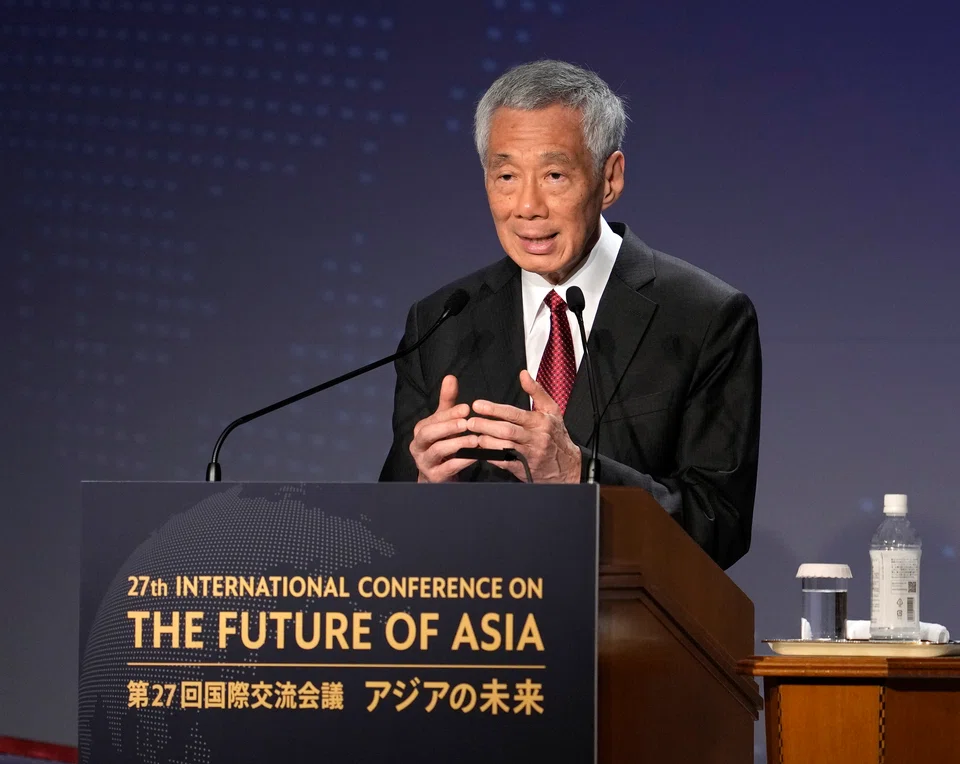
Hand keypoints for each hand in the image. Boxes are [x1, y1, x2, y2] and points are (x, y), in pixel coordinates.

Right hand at [410, 375, 477, 482]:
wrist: (439, 476)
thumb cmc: (443, 445)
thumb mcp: (445, 423)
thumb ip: (448, 403)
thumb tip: (450, 377)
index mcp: (420, 431)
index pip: (432, 419)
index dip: (449, 413)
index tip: (467, 408)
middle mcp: (418, 446)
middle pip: (428, 434)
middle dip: (448, 427)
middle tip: (467, 423)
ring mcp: (424, 463)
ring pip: (437, 451)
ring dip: (457, 444)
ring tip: (475, 440)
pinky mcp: (435, 477)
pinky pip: (448, 468)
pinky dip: (462, 461)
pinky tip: (476, 456)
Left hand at [467, 370, 581, 482]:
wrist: (567, 465)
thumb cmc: (556, 434)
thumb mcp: (551, 410)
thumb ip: (536, 391)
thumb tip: (523, 374)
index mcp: (539, 421)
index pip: (513, 413)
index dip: (494, 409)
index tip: (477, 405)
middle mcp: (534, 438)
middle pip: (506, 431)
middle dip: (485, 426)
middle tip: (469, 422)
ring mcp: (529, 454)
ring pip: (504, 447)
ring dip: (486, 442)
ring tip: (474, 436)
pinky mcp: (523, 468)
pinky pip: (504, 462)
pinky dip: (491, 456)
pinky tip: (481, 451)